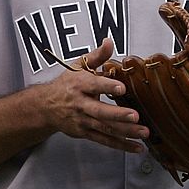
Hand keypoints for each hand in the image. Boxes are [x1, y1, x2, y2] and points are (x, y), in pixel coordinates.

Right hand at [35, 38, 148, 152]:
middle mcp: (81, 104)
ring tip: (143, 133)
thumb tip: (109, 41)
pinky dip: (121, 145)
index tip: (122, 88)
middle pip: (100, 111)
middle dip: (118, 115)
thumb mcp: (78, 66)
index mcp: (80, 85)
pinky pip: (105, 140)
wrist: (45, 106)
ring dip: (125, 132)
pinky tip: (136, 147)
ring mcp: (83, 121)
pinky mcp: (85, 133)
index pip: (94, 85)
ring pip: (105, 128)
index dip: (107, 86)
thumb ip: (97, 56)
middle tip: (135, 116)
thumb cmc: (66, 85)